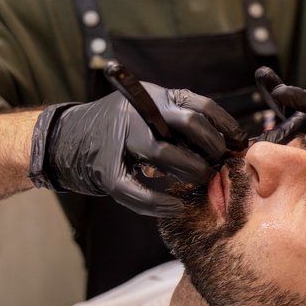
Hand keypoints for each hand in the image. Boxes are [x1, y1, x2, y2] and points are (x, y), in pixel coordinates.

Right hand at [29, 83, 247, 216]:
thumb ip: (179, 122)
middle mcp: (137, 113)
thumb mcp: (148, 112)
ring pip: (163, 154)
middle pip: (187, 125)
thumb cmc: (118, 129)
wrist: (65, 139)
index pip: (199, 105)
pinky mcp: (105, 171)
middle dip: (212, 147)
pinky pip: (138, 190)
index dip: (225, 125)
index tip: (240, 142)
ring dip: (190, 171)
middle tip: (220, 163)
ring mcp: (119, 141)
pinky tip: (176, 207)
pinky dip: (160, 203)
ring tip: (203, 180)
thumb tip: (226, 143)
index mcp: (153, 97)